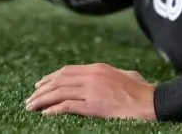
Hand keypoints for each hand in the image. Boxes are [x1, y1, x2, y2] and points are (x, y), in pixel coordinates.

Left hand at [25, 63, 155, 120]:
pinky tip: (45, 114)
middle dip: (42, 90)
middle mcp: (92, 76)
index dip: (50, 78)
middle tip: (30, 98)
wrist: (150, 102)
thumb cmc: (142, 90)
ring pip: (59, 92)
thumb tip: (104, 76)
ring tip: (31, 107)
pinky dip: (53, 109)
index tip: (40, 85)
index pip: (67, 71)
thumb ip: (111, 73)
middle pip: (59, 80)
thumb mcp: (125, 75)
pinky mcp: (93, 106)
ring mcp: (92, 90)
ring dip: (42, 100)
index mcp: (98, 68)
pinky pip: (67, 106)